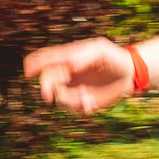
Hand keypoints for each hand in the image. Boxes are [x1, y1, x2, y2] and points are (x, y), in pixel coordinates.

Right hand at [23, 37, 137, 111]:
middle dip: (46, 89)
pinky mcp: (84, 100)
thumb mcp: (99, 51)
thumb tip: (68, 66)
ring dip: (69, 100)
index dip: (34, 65)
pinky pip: (74, 107)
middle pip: (48, 81)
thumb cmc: (114, 56)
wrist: (130, 73)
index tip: (29, 71)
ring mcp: (74, 88)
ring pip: (60, 97)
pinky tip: (90, 102)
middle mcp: (68, 74)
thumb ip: (82, 55)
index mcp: (68, 58)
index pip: (46, 60)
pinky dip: (80, 107)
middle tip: (49, 95)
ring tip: (86, 97)